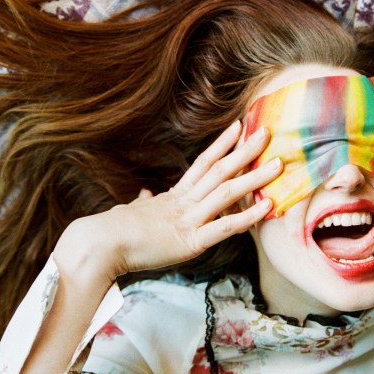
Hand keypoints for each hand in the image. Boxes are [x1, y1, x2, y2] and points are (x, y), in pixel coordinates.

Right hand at [54, 120, 282, 284]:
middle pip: (218, 170)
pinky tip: (267, 207)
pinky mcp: (190, 241)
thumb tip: (144, 197)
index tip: (238, 128)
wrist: (96, 245)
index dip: (221, 145)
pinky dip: (247, 216)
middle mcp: (183, 203)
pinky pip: (224, 227)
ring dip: (254, 176)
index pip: (201, 164)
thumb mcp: (131, 213)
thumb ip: (143, 205)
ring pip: (227, 192)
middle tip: (266, 132)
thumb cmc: (109, 233)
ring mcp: (187, 220)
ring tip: (278, 163)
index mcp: (171, 197)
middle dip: (244, 151)